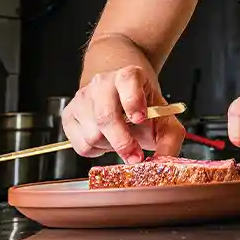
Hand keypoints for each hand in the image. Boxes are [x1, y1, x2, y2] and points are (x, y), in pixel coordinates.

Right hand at [61, 65, 184, 162]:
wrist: (122, 100)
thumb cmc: (144, 110)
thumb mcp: (164, 120)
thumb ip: (170, 141)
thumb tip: (164, 162)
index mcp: (129, 76)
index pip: (127, 82)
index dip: (133, 101)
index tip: (140, 118)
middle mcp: (102, 83)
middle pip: (105, 116)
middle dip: (122, 141)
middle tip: (135, 156)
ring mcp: (82, 98)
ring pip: (92, 135)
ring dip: (111, 146)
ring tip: (122, 138)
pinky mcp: (69, 115)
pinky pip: (80, 145)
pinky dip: (96, 150)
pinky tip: (106, 140)